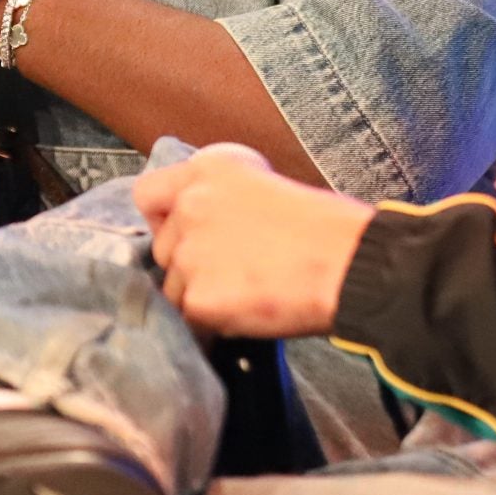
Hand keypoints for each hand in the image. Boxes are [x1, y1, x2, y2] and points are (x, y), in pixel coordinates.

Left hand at [132, 143, 373, 338]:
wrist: (348, 265)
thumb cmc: (326, 228)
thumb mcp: (265, 187)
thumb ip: (223, 201)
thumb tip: (206, 230)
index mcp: (207, 171)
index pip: (147, 194)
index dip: (163, 218)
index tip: (185, 232)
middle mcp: (189, 205)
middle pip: (163, 247)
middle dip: (189, 264)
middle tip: (233, 272)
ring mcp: (189, 253)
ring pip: (172, 287)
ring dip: (200, 295)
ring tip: (247, 293)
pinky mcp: (197, 298)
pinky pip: (190, 318)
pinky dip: (213, 322)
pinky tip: (248, 312)